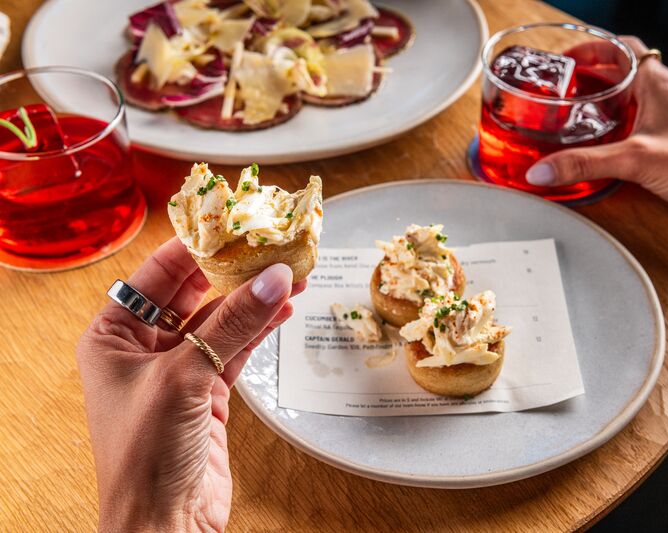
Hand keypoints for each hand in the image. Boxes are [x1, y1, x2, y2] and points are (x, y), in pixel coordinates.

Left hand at [77, 238, 304, 531]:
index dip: (196, 246)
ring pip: (220, 320)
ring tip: (290, 273)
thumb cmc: (146, 456)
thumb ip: (233, 324)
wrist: (165, 525)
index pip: (156, 274)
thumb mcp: (186, 377)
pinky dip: (260, 328)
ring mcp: (178, 370)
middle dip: (232, 271)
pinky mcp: (207, 392)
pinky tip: (284, 307)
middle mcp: (142, 348)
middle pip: (192, 293)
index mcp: (113, 336)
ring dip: (253, 299)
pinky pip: (236, 348)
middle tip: (271, 247)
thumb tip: (274, 278)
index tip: (235, 223)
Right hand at [526, 37, 667, 269]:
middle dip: (589, 79)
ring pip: (629, 102)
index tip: (566, 59)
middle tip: (563, 90)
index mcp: (660, 85)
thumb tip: (544, 168)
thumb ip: (585, 163)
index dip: (592, 49)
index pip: (622, 48)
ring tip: (574, 118)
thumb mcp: (635, 159)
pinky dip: (614, 131)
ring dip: (602, 106)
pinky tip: (601, 149)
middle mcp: (666, 97)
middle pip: (621, 74)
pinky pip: (636, 128)